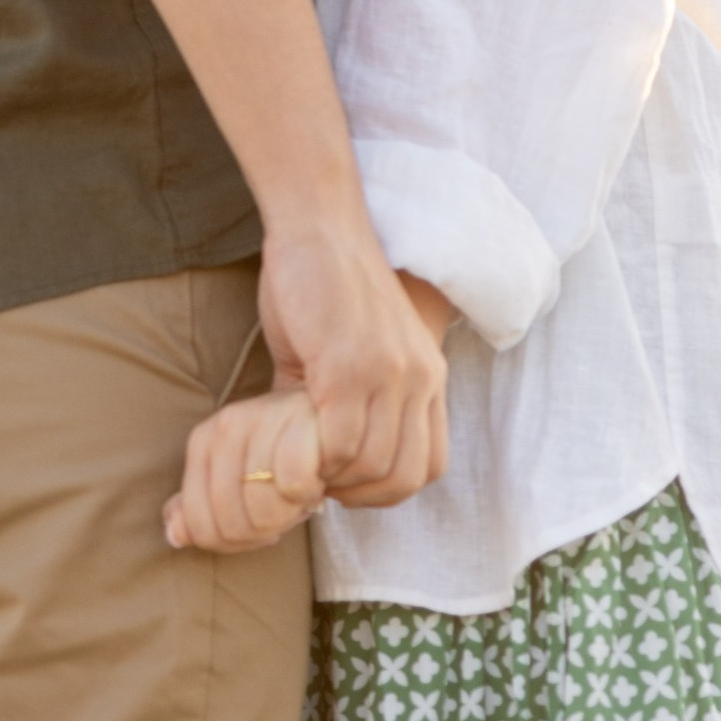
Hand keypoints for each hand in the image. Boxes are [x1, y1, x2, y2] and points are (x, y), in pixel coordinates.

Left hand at [164, 389, 323, 552]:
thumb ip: (203, 508)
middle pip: (230, 523)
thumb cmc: (286, 451)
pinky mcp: (301, 420)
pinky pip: (294, 483)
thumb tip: (174, 536)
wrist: (333, 411)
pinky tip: (317, 485)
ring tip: (301, 497)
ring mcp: (262, 418)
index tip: (262, 532)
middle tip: (286, 515)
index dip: (233, 544)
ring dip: (288, 517)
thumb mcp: (237, 480)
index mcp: (204, 441)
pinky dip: (307, 496)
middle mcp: (227, 426)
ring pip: (261, 510)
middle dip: (263, 533)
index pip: (199, 525)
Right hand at [258, 227, 446, 512]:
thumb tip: (322, 458)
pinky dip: (314, 458)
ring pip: (372, 466)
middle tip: (318, 479)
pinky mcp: (349, 367)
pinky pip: (341, 443)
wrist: (318, 225)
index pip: (430, 466)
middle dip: (358, 494)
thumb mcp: (354, 351)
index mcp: (429, 375)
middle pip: (404, 476)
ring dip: (332, 477)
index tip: (345, 483)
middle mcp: (420, 378)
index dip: (386, 488)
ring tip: (300, 460)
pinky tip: (290, 442)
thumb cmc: (326, 284)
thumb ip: (350, 403)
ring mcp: (388, 374)